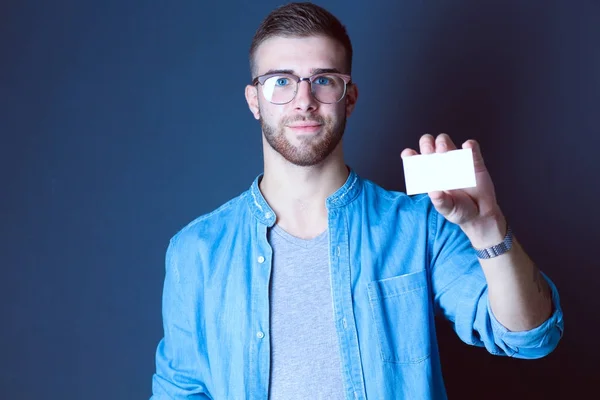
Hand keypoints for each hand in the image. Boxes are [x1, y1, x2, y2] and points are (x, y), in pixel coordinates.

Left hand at [401, 133, 506, 247]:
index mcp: (429, 175)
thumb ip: (440, 201)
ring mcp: (456, 160)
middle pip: (428, 145)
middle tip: (428, 151)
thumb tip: (434, 191)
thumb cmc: (459, 210)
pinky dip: (469, 145)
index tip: (408, 154)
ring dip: (442, 142)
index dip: (409, 155)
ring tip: (443, 151)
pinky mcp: (474, 161)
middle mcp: (440, 164)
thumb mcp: (447, 209)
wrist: (480, 214)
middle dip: (426, 144)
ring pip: (445, 142)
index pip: (415, 160)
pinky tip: (467, 147)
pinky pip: (471, 147)